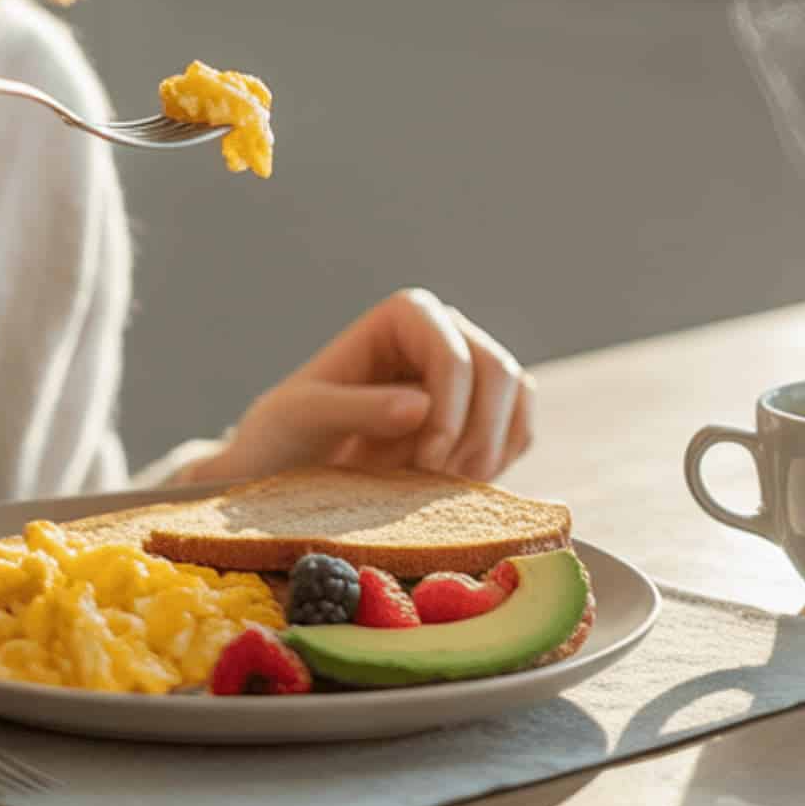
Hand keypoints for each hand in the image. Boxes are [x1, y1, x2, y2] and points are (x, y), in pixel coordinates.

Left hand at [194, 289, 537, 483]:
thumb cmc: (285, 432)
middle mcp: (445, 333)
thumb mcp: (304, 418)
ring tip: (440, 488)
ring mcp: (469, 372)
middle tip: (437, 483)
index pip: (455, 353)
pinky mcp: (483, 413)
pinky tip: (453, 488)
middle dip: (476, 435)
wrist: (288, 469)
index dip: (451, 408)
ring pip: (518, 400)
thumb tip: (421, 405)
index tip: (427, 461)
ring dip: (489, 451)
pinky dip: (498, 464)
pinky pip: (519, 432)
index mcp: (404, 317)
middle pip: (500, 372)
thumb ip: (357, 408)